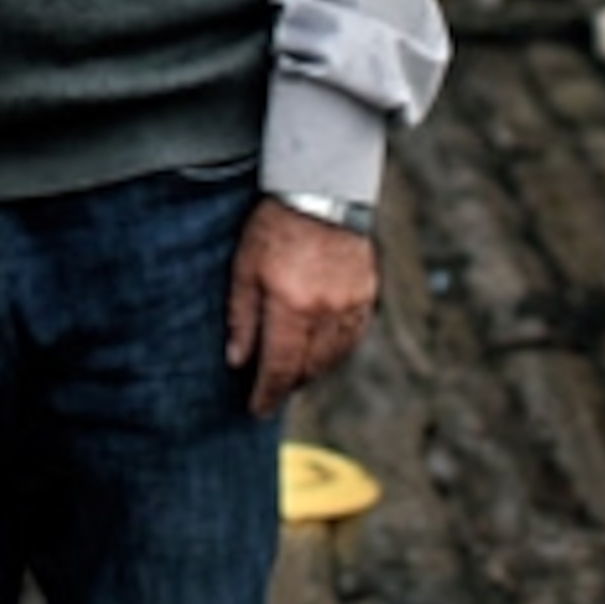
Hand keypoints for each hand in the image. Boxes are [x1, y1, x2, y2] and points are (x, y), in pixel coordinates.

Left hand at [224, 196, 377, 417]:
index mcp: (291, 306)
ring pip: (332, 358)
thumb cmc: (275, 227)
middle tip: (271, 390)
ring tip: (293, 372)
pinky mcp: (367, 296)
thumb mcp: (244, 268)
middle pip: (308, 368)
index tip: (257, 409)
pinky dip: (334, 352)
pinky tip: (320, 350)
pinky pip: (351, 339)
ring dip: (312, 371)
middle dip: (288, 384)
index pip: (280, 368)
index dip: (268, 394)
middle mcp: (325, 312)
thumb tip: (238, 361)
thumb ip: (241, 318)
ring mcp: (351, 305)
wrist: (322, 194)